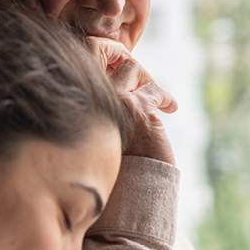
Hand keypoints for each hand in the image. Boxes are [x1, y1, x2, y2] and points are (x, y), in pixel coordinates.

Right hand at [86, 37, 177, 164]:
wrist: (127, 189)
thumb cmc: (110, 166)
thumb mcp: (94, 130)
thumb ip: (94, 109)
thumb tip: (106, 87)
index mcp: (77, 103)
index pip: (88, 68)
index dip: (107, 68)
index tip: (123, 80)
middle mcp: (90, 98)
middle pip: (106, 60)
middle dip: (128, 68)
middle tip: (142, 83)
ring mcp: (113, 101)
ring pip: (131, 68)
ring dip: (147, 80)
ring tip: (157, 96)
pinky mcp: (138, 109)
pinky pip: (154, 89)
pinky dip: (166, 97)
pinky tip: (171, 107)